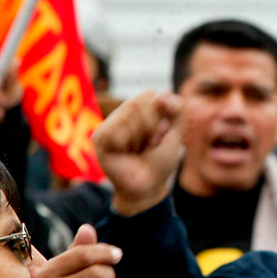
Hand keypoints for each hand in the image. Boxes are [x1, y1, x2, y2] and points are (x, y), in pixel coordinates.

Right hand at [93, 90, 182, 215]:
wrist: (149, 185)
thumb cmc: (161, 158)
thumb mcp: (177, 131)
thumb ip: (177, 108)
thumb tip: (163, 93)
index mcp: (140, 107)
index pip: (150, 94)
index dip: (161, 115)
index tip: (161, 134)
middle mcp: (122, 113)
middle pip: (138, 103)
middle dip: (151, 126)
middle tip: (149, 144)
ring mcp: (109, 124)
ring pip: (127, 115)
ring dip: (140, 136)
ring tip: (138, 149)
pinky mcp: (99, 139)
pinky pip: (115, 131)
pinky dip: (126, 143)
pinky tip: (125, 153)